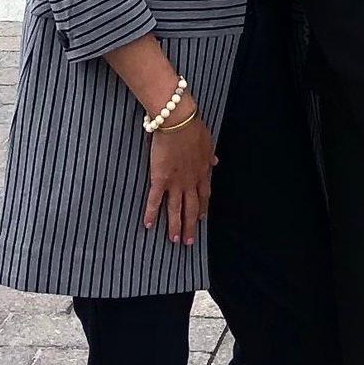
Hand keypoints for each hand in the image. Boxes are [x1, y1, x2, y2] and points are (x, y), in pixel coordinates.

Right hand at [145, 111, 215, 245]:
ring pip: (176, 209)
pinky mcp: (160, 179)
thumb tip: (215, 162)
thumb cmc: (193, 128)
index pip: (204, 195)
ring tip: (174, 240)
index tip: (201, 219)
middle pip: (191, 208)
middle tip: (188, 242)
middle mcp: (190, 181)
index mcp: (202, 172)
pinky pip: (155, 200)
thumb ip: (209, 155)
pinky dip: (151, 213)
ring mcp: (175, 182)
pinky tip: (148, 226)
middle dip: (190, 226)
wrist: (178, 122)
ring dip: (175, 225)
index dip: (202, 208)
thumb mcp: (207, 142)